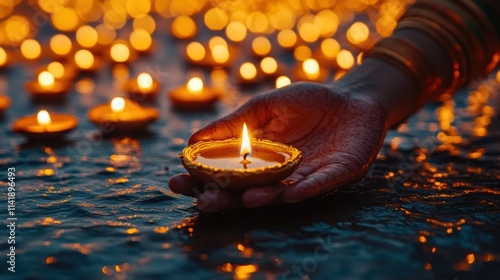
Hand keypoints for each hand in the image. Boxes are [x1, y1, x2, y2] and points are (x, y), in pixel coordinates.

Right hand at [169, 82, 387, 211]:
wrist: (352, 97)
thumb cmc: (307, 102)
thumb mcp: (265, 107)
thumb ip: (234, 124)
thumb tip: (192, 140)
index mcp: (261, 160)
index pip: (227, 174)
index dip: (202, 180)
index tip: (177, 182)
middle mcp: (281, 175)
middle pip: (249, 192)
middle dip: (227, 199)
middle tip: (204, 201)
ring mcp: (310, 176)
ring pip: (283, 193)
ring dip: (264, 198)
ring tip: (245, 199)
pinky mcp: (339, 173)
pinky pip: (321, 184)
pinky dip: (305, 190)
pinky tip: (288, 193)